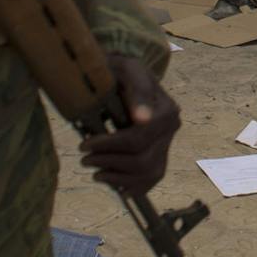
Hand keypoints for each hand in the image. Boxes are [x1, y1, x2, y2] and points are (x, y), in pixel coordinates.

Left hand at [78, 57, 181, 198]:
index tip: (84, 144)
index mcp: (166, 110)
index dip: (109, 145)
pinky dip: (132, 187)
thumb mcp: (127, 70)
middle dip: (109, 162)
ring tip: (95, 172)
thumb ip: (137, 91)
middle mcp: (171, 129)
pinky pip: (151, 180)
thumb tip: (142, 119)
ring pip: (148, 174)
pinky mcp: (160, 154)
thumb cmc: (122, 70)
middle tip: (85, 158)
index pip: (138, 139)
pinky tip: (114, 184)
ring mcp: (167, 143)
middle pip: (143, 160)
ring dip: (118, 178)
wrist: (127, 74)